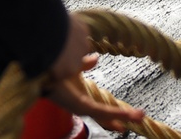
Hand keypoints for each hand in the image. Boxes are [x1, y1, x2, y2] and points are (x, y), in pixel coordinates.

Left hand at [46, 14, 144, 130]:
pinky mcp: (82, 106)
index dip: (107, 112)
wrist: (42, 65)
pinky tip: (130, 116)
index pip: (95, 106)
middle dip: (115, 119)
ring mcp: (80, 107)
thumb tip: (95, 59)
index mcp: (76, 94)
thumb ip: (83, 64)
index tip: (119, 119)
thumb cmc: (52, 65)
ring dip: (122, 116)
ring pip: (104, 115)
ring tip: (138, 117)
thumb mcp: (73, 64)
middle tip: (130, 123)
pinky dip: (118, 114)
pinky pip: (103, 112)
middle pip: (100, 115)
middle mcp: (79, 103)